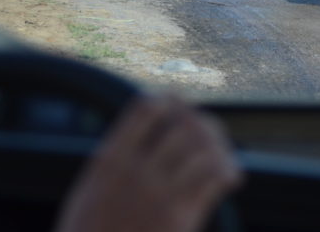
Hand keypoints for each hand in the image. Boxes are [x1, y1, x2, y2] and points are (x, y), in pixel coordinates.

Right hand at [54, 96, 241, 231]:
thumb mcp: (88, 191)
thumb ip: (114, 159)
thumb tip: (141, 130)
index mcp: (110, 160)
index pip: (144, 108)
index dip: (168, 102)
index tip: (179, 106)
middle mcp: (136, 172)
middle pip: (183, 125)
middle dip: (201, 124)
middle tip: (210, 132)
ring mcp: (159, 194)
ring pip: (203, 149)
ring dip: (219, 149)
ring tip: (223, 157)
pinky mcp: (180, 218)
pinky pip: (214, 179)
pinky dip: (228, 173)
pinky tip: (231, 178)